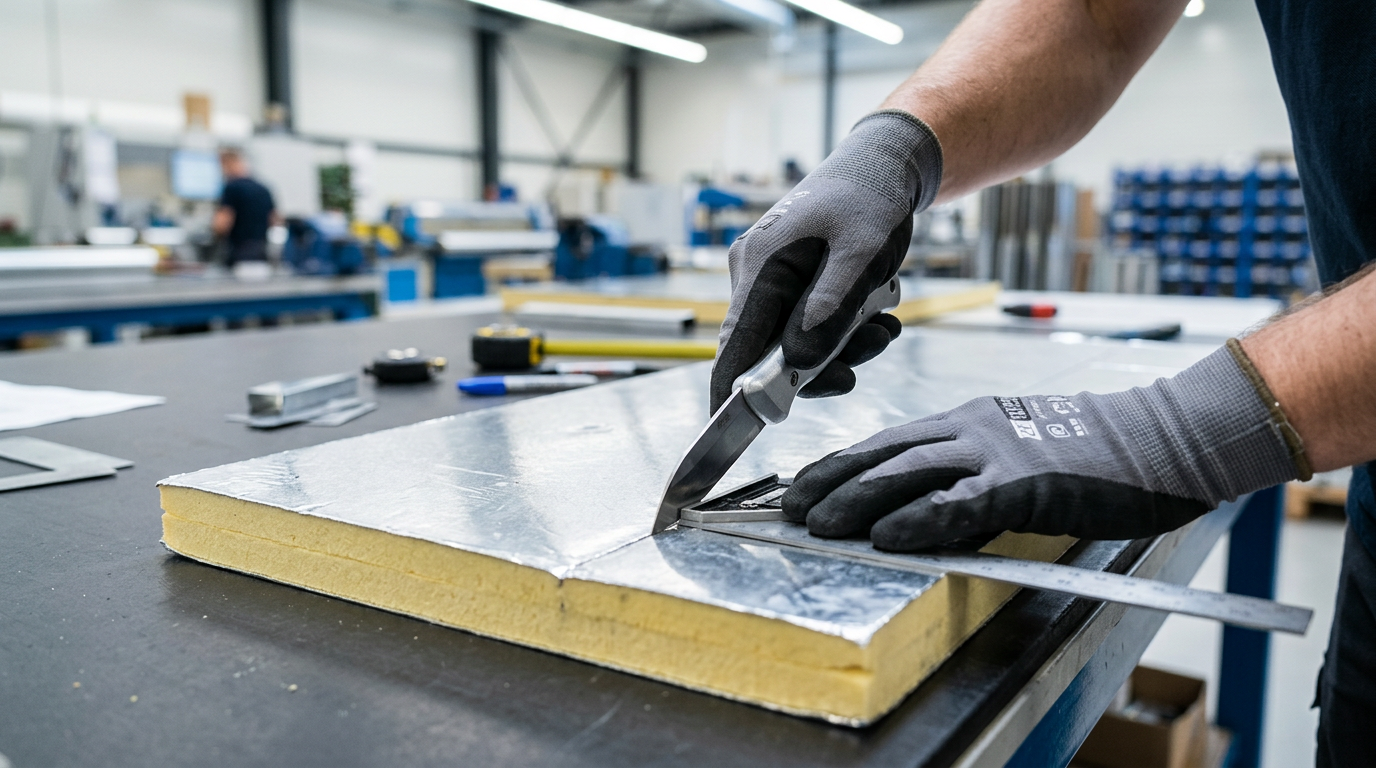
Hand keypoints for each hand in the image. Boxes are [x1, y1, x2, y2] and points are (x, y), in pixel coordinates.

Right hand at [709, 110, 941, 413]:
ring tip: (884, 327)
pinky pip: (807, 325)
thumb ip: (829, 310)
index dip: (731, 392)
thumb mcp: (861, 256)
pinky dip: (841, 330)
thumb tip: (798, 362)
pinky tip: (876, 314)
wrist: (885, 165)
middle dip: (817, 364)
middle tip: (864, 359)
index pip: (732, 346)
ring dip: (840, 347)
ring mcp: (771, 280)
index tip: (737, 430)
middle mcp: (754, 275)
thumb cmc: (871, 200)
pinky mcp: (790, 283)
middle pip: (766, 350)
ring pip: (793, 342)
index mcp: (759, 266)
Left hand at [781, 345, 1305, 550]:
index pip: (888, 440)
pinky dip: (919, 520)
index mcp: (969, 420)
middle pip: (884, 452)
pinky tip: (886, 537)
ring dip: (857, 499)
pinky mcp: (1028, 480)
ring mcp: (998, 451)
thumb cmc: (1098, 453)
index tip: (801, 486)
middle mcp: (972, 428)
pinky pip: (962, 503)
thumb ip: (972, 476)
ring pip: (910, 472)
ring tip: (816, 523)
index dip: (840, 463)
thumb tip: (924, 510)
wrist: (1164, 439)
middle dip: (831, 479)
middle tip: (788, 507)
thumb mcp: (1019, 453)